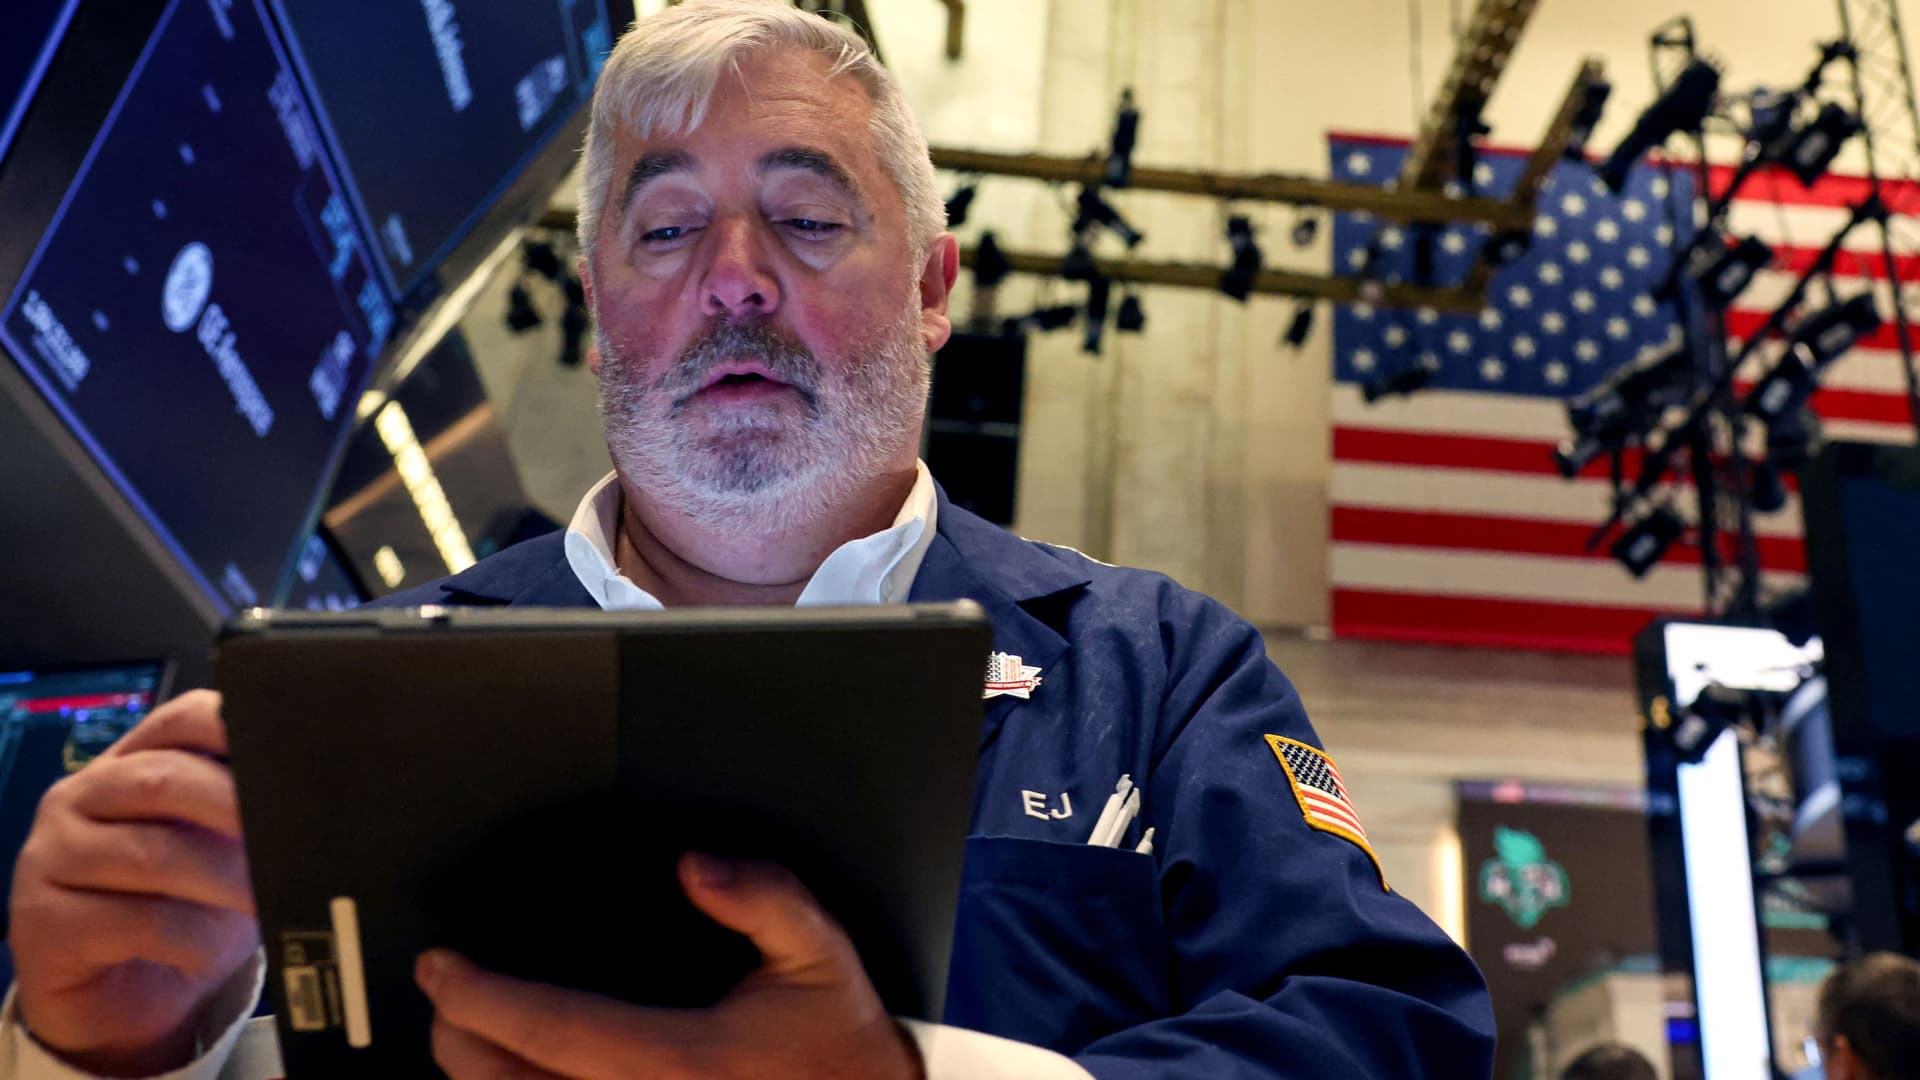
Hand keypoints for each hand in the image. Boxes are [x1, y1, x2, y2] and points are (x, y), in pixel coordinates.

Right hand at [9, 689, 259, 1076]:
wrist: (121, 997)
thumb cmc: (182, 913)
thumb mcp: (224, 855)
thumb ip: (249, 814)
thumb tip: (315, 798)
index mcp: (131, 765)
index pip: (182, 719)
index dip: (236, 729)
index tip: (289, 755)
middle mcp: (81, 798)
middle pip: (164, 780)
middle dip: (236, 809)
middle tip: (290, 839)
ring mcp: (52, 856)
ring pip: (151, 852)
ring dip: (222, 880)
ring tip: (263, 900)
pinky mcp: (43, 920)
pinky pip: (133, 920)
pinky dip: (187, 938)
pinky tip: (206, 953)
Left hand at [417, 853, 923, 1079]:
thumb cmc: (837, 1048)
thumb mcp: (818, 955)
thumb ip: (765, 899)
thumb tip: (699, 867)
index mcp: (678, 1062)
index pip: (548, 1030)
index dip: (479, 996)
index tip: (444, 968)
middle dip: (457, 1035)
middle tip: (446, 994)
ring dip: (478, 1078)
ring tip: (467, 1035)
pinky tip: (514, 1075)